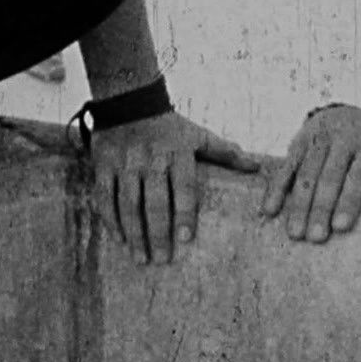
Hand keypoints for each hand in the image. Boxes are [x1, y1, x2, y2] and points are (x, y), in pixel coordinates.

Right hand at [90, 111, 259, 263]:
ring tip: (140, 258)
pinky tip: (119, 239)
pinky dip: (111, 219)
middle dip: (158, 233)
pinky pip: (106, 196)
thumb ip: (225, 153)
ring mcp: (126, 163)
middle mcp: (151, 160)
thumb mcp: (198, 135)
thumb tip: (256, 167)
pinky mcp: (104, 164)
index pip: (183, 188)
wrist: (129, 101)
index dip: (185, 213)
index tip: (187, 239)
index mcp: (178, 153)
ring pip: (129, 203)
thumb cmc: (170, 125)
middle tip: (162, 260)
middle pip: (155, 202)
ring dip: (134, 233)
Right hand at [262, 105, 360, 242]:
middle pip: (329, 176)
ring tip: (294, 233)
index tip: (340, 227)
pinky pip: (285, 167)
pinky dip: (276, 188)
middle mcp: (341, 139)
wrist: (345, 114)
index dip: (349, 200)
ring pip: (305, 174)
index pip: (359, 174)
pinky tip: (269, 209)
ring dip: (298, 204)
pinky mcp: (297, 143)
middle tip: (315, 238)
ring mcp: (316, 140)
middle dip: (321, 208)